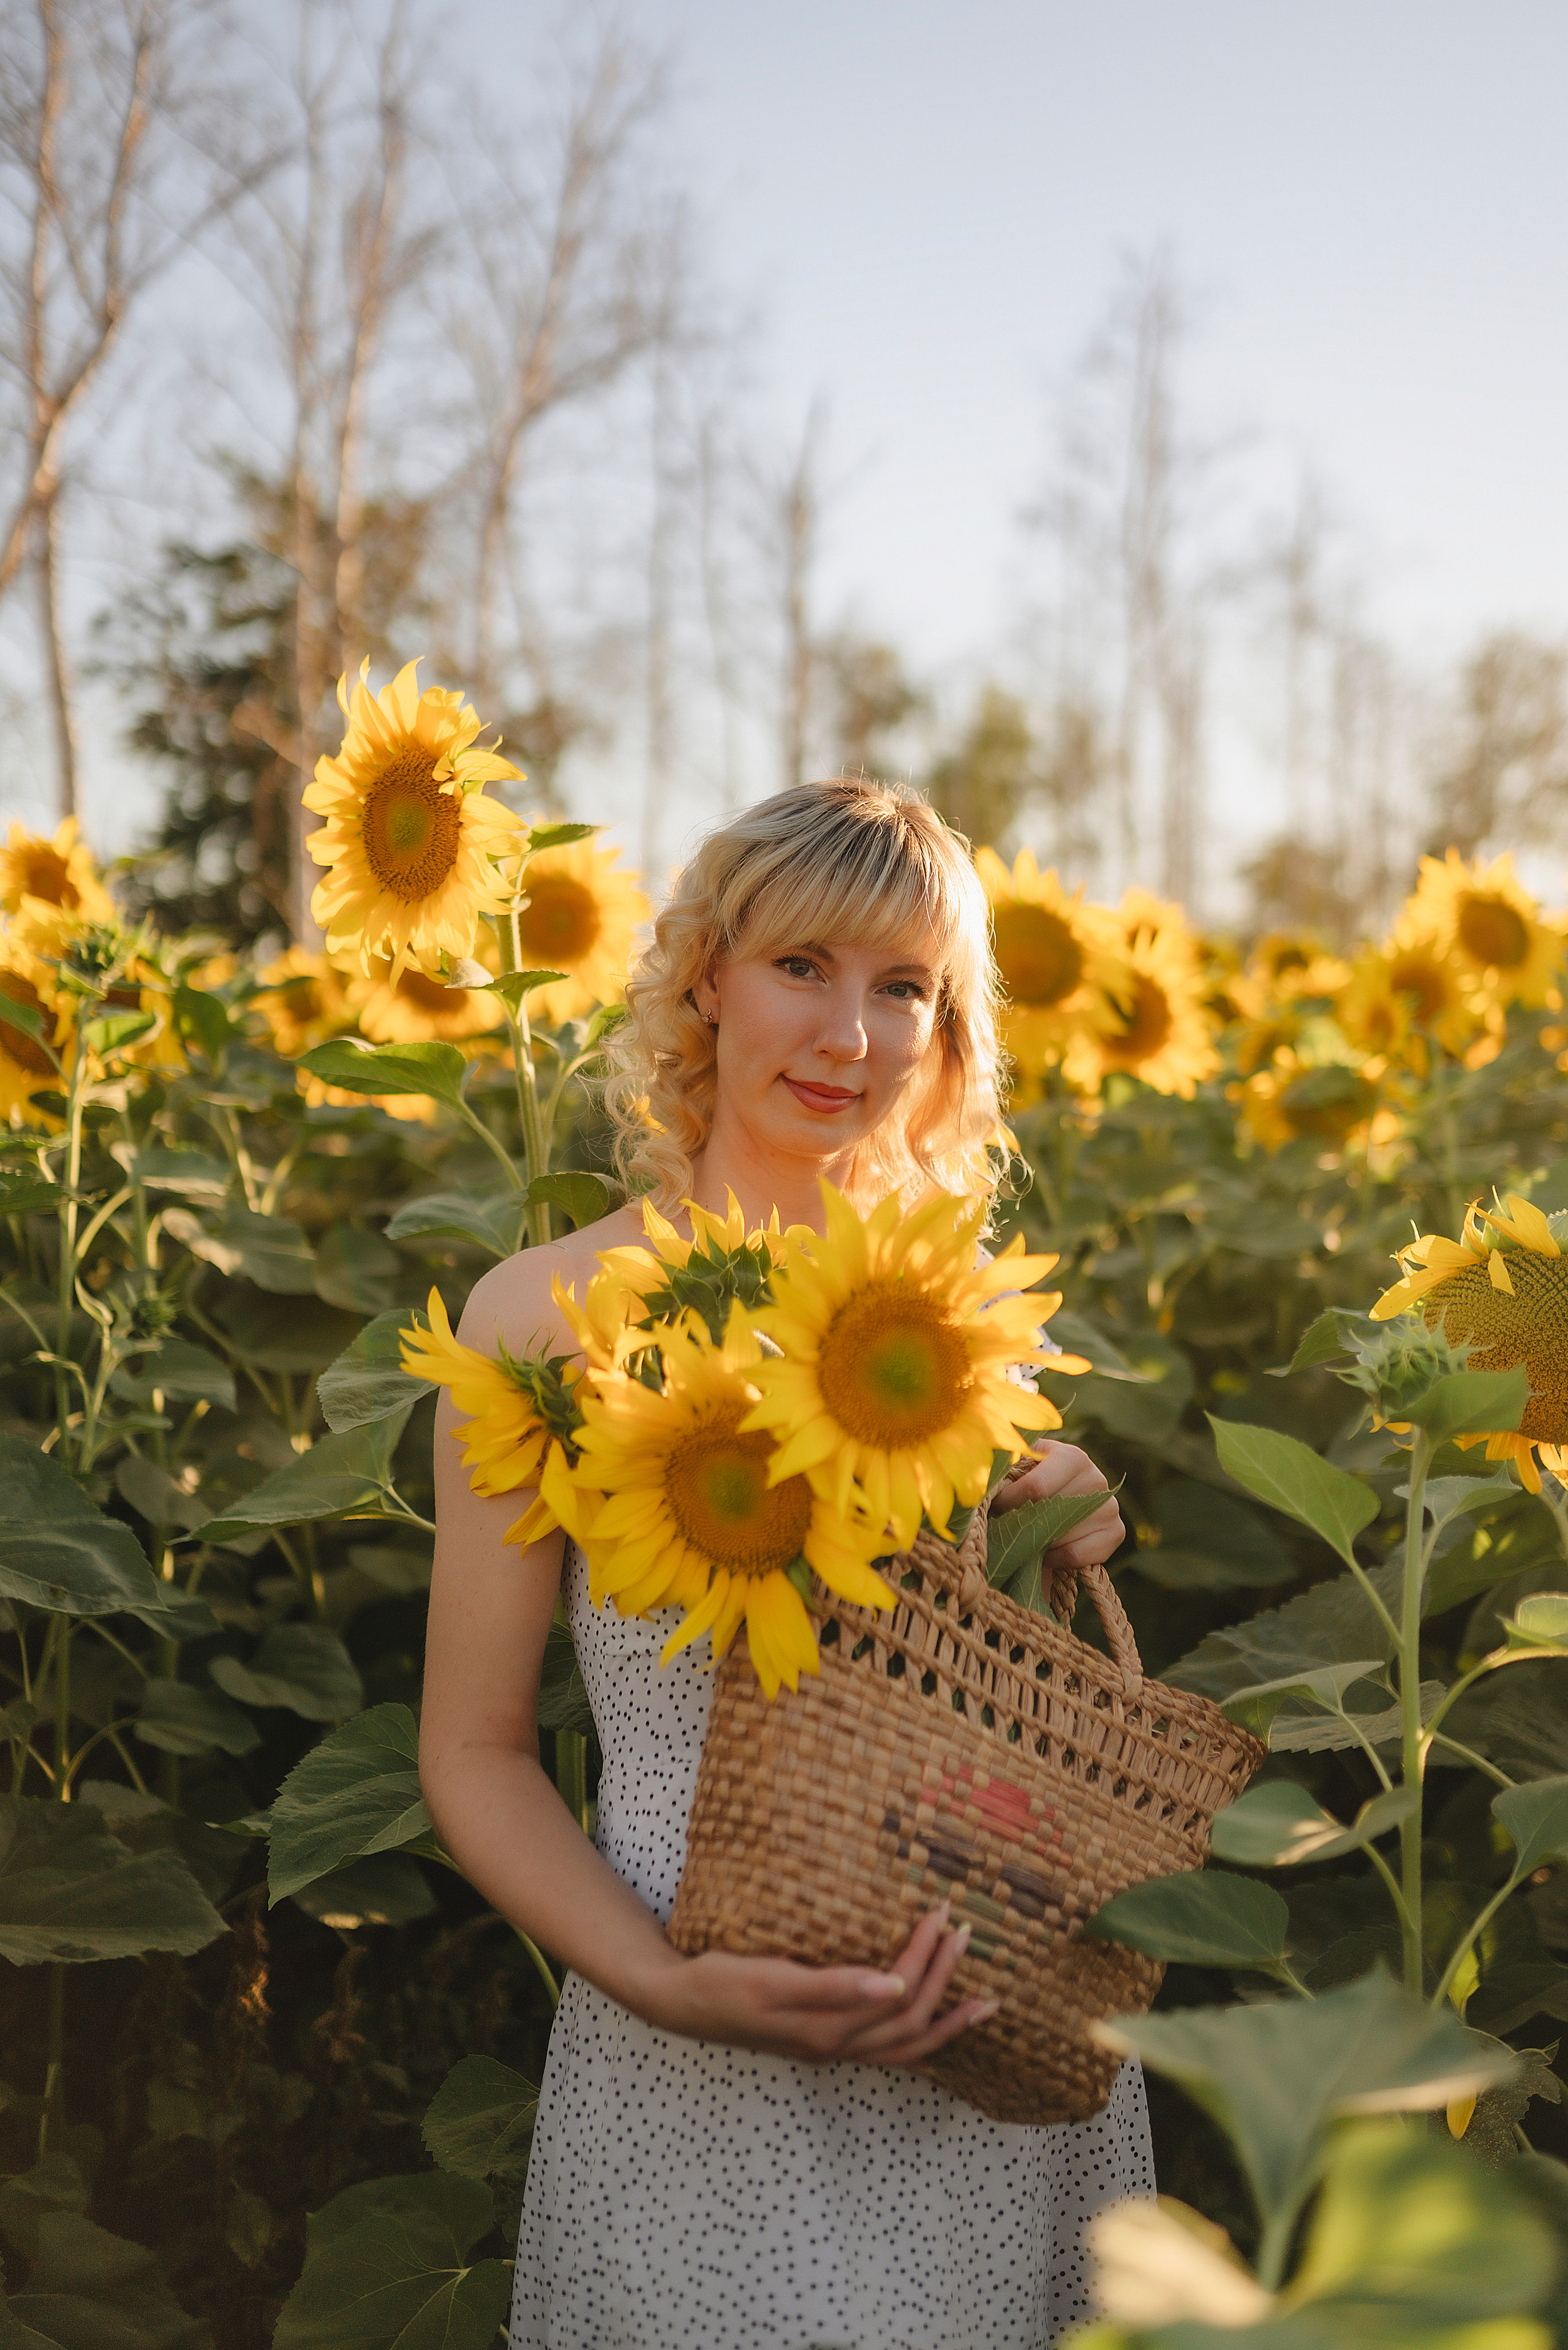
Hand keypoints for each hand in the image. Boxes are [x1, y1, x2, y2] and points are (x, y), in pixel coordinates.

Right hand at [643, 1904, 996, 2066]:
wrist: (683, 2002)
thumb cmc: (723, 1983)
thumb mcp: (772, 1980)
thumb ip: (835, 1987)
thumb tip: (894, 1989)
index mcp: (830, 2029)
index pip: (900, 1996)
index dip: (926, 1957)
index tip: (942, 1915)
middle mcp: (838, 2045)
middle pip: (913, 2023)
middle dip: (946, 1981)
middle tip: (965, 1936)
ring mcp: (832, 2049)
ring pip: (906, 2048)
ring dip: (947, 2022)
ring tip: (985, 2004)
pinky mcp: (824, 2043)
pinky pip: (887, 2053)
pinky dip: (920, 2043)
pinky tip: (933, 2030)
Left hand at [989, 1438, 1123, 1572]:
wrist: (1058, 1502)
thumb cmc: (1031, 1482)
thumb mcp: (1019, 1468)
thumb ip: (1006, 1472)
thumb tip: (987, 1488)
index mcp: (1070, 1456)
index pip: (1036, 1487)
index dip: (1009, 1503)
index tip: (994, 1509)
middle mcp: (1095, 1477)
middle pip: (1051, 1515)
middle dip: (1023, 1525)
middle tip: (1008, 1527)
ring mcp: (1110, 1505)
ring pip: (1064, 1536)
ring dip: (1040, 1543)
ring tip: (1029, 1537)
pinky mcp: (1116, 1531)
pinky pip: (1079, 1554)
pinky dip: (1058, 1559)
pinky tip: (1048, 1552)